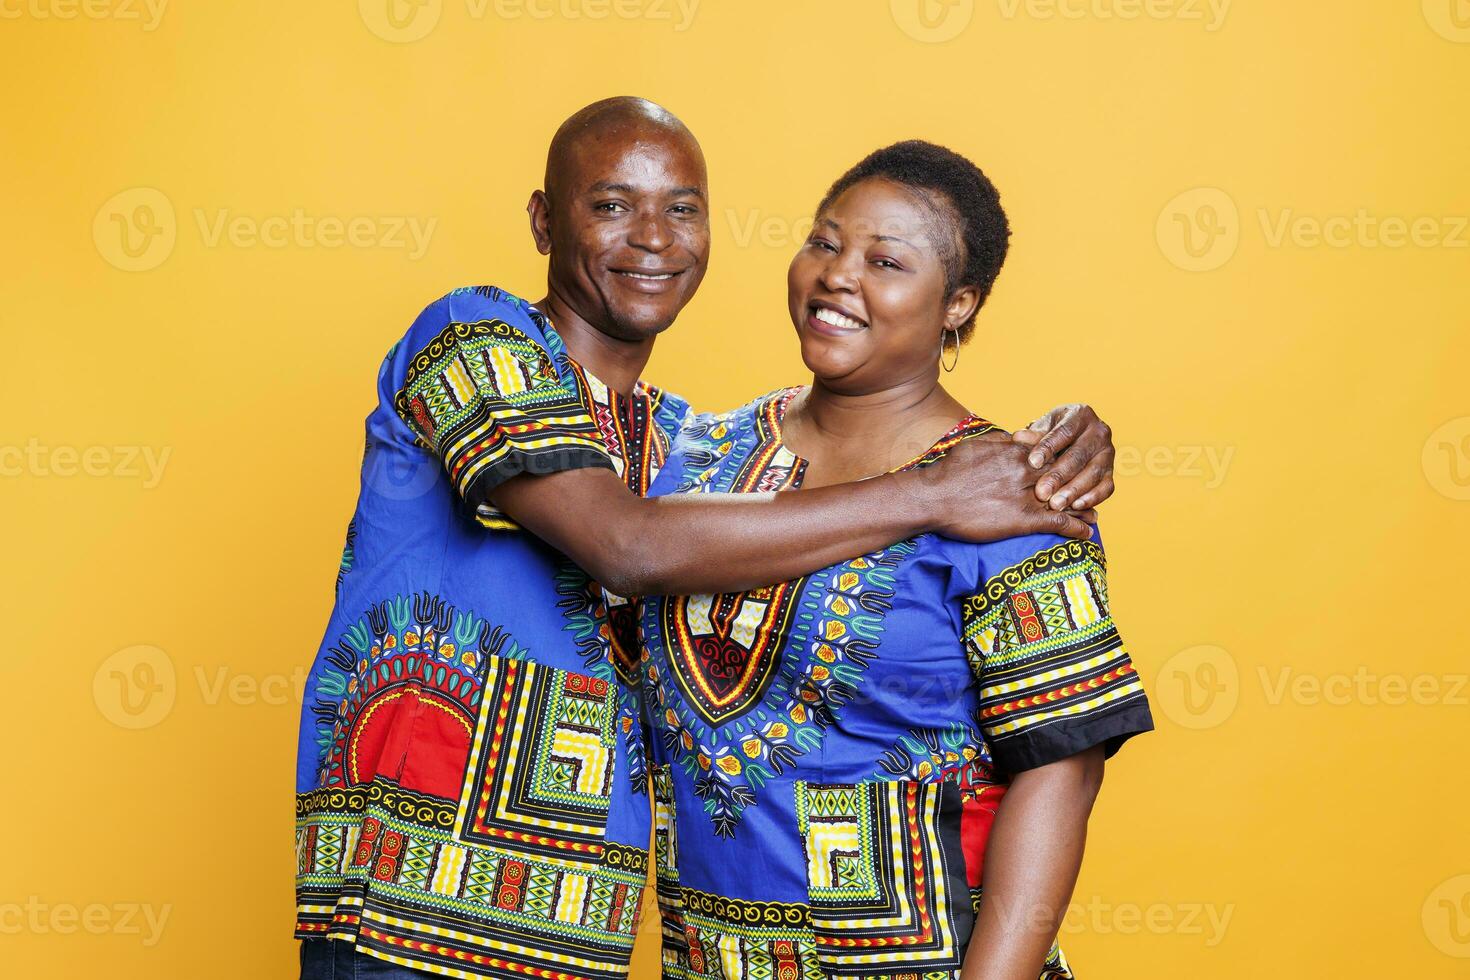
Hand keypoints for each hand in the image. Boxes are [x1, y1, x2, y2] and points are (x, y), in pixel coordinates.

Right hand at [916, 435, 1096, 542]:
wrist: (933, 497)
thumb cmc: (948, 472)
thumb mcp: (976, 446)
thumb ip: (1001, 441)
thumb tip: (1017, 437)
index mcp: (1017, 453)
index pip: (1051, 456)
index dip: (1066, 465)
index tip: (1074, 472)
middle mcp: (1027, 471)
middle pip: (1064, 477)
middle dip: (1080, 486)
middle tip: (1091, 495)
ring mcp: (1026, 496)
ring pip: (1066, 500)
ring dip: (1083, 509)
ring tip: (1094, 517)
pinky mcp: (1022, 519)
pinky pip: (1058, 522)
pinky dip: (1076, 528)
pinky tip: (1086, 534)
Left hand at [1012, 404, 1115, 510]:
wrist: (1069, 441)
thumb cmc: (1050, 434)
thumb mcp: (1041, 429)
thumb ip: (1032, 435)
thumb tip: (1018, 438)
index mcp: (1081, 414)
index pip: (1064, 432)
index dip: (1048, 447)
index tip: (1033, 463)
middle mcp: (1099, 431)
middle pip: (1079, 455)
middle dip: (1059, 476)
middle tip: (1041, 493)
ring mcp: (1108, 452)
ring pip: (1093, 473)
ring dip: (1074, 491)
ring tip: (1055, 505)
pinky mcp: (1111, 472)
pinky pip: (1106, 487)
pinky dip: (1092, 498)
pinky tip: (1075, 507)